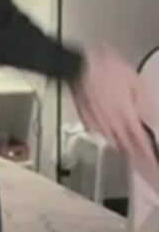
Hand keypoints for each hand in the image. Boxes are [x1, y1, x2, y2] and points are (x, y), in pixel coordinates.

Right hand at [71, 48, 157, 167]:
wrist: (81, 66)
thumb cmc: (107, 69)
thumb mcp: (135, 82)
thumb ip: (144, 103)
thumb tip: (151, 116)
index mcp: (126, 115)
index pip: (139, 140)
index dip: (147, 154)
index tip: (152, 162)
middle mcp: (112, 123)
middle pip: (126, 145)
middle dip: (136, 156)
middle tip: (143, 164)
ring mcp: (97, 123)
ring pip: (113, 141)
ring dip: (122, 149)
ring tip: (130, 154)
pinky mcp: (86, 119)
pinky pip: (99, 132)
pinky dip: (108, 137)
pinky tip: (110, 137)